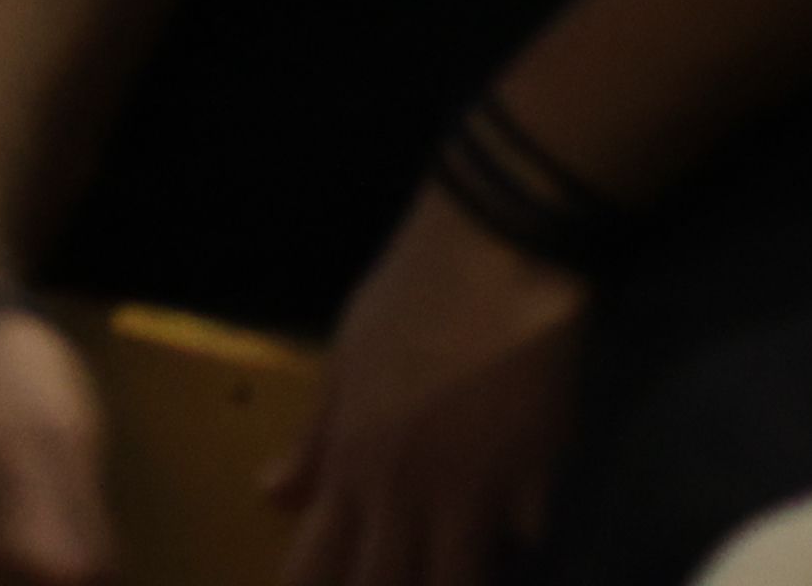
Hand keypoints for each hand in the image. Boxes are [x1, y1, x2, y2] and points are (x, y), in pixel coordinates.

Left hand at [272, 192, 588, 585]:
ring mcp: (475, 494)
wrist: (493, 258)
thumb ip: (315, 439)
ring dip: (454, 581)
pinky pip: (526, 541)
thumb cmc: (408, 300)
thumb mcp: (343, 362)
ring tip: (452, 569)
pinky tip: (517, 536)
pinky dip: (519, 546)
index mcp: (352, 464)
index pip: (317, 564)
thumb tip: (272, 494)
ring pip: (459, 583)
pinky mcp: (538, 482)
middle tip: (390, 578)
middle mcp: (406, 493)